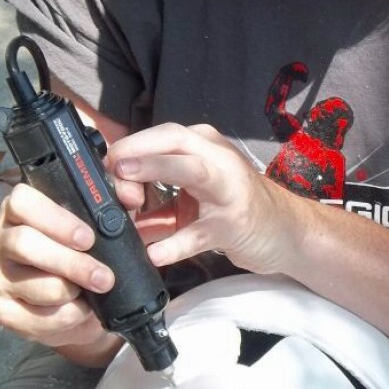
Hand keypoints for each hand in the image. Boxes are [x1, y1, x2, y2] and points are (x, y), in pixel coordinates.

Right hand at [0, 184, 116, 349]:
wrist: (77, 297)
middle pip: (24, 244)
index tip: (88, 238)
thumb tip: (132, 194)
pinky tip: (81, 310)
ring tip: (96, 290)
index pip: (22, 202)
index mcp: (20, 209)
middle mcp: (0, 239)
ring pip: (32, 284)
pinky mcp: (3, 311)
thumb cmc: (86, 248)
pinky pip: (33, 317)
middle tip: (104, 276)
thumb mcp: (102, 219)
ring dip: (71, 291)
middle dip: (70, 262)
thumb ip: (117, 198)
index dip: (55, 219)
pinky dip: (64, 316)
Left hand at [107, 123, 300, 274]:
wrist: (285, 232)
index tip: (103, 164)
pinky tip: (154, 254)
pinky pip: (200, 233)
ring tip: (127, 194)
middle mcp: (218, 159)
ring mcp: (229, 190)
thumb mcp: (192, 202)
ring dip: (157, 174)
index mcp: (205, 147)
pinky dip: (175, 244)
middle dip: (139, 151)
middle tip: (110, 166)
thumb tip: (111, 213)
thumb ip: (155, 206)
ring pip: (192, 172)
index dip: (131, 145)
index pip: (164, 135)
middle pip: (175, 141)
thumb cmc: (234, 209)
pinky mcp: (234, 224)